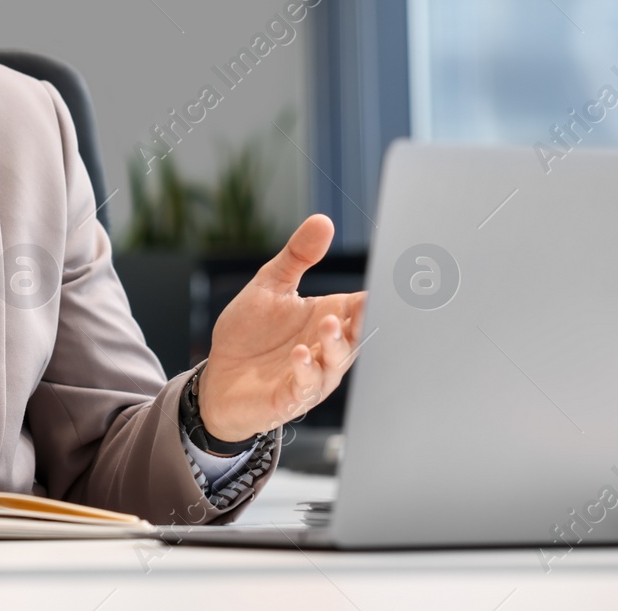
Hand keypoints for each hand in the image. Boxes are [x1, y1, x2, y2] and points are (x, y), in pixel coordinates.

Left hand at [196, 214, 366, 442]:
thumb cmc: (250, 333)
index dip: (380, 294)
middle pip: (358, 334)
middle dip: (364, 320)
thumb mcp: (270, 286)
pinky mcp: (291, 396)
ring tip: (327, 323)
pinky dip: (306, 370)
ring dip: (335, 344)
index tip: (398, 279)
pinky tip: (301, 354)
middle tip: (365, 303)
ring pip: (336, 361)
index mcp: (329, 317)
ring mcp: (313, 374)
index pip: (364, 305)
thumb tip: (323, 221)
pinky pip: (306, 385)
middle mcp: (328, 348)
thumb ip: (297, 256)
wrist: (219, 377)